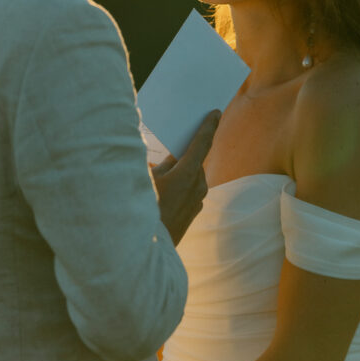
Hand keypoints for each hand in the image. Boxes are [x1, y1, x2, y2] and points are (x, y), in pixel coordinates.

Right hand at [151, 110, 220, 244]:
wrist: (145, 248)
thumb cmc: (143, 207)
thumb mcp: (149, 179)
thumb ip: (165, 164)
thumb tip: (174, 158)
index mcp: (187, 173)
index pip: (202, 143)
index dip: (208, 125)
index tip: (216, 112)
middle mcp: (198, 185)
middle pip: (195, 160)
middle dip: (187, 151)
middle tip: (180, 136)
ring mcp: (198, 200)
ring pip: (192, 176)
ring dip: (182, 170)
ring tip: (165, 167)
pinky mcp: (194, 212)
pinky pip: (190, 190)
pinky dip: (181, 184)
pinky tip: (166, 188)